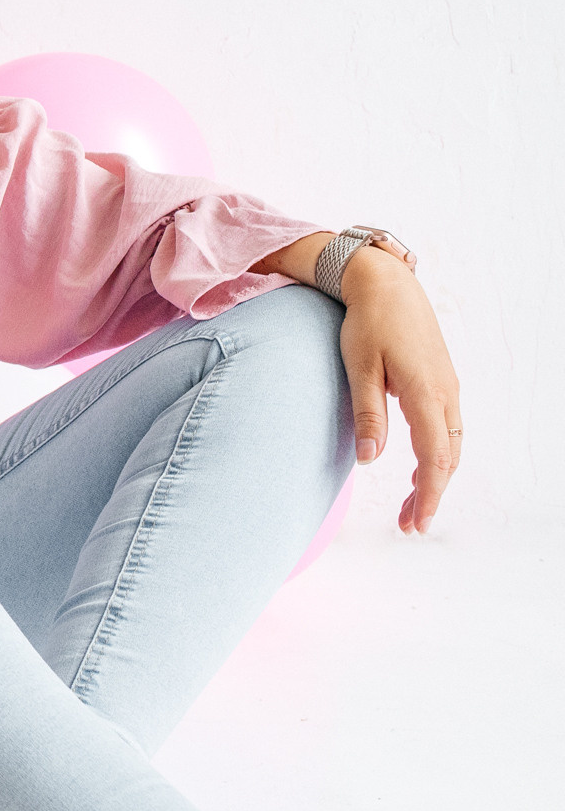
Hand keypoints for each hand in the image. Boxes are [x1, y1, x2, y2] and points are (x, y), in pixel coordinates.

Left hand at [339, 248, 462, 531]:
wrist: (386, 285)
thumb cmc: (367, 324)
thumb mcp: (359, 368)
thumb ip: (367, 414)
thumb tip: (370, 460)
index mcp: (426, 393)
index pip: (435, 458)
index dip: (428, 494)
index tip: (417, 522)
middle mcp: (445, 393)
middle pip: (448, 457)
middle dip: (432, 494)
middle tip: (411, 526)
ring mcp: (448, 387)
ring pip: (452, 444)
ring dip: (436, 476)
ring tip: (415, 505)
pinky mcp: (442, 381)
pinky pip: (448, 428)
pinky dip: (439, 454)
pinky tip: (424, 467)